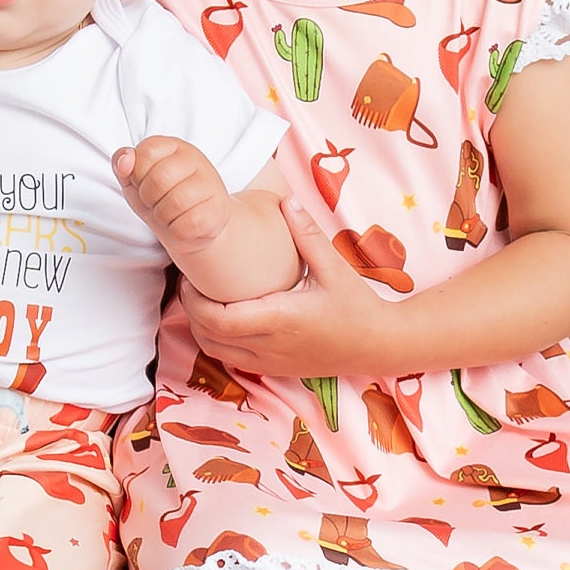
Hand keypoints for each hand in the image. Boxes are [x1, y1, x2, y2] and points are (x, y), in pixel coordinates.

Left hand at [114, 137, 233, 253]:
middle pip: (159, 179)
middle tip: (157, 203)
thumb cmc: (161, 200)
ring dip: (163, 217)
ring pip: (174, 203)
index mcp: (173, 147)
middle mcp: (195, 159)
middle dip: (149, 199)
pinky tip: (184, 225)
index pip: (145, 154)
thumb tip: (125, 159)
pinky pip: (188, 224)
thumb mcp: (135, 180)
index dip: (137, 176)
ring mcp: (211, 183)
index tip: (145, 184)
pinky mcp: (219, 210)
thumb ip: (122, 164)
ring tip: (170, 215)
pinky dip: (178, 230)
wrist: (192, 229)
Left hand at [176, 201, 399, 377]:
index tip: (191, 276)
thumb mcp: (334, 267)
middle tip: (191, 283)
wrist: (379, 345)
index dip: (194, 300)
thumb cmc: (358, 306)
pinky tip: (225, 320)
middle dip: (190, 311)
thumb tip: (286, 199)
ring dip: (201, 329)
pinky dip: (218, 342)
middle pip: (208, 337)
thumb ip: (307, 233)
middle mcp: (269, 346)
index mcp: (279, 318)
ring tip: (203, 300)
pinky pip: (232, 361)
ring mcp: (270, 363)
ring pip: (216, 352)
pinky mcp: (275, 370)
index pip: (217, 319)